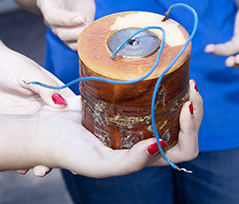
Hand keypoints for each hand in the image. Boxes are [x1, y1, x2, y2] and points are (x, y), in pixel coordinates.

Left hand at [0, 47, 73, 176]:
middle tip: (69, 167)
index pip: (74, 114)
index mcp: (57, 95)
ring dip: (44, 159)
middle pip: (62, 135)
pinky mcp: (14, 131)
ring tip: (41, 171)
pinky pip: (21, 148)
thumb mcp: (27, 72)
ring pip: (42, 145)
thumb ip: (44, 87)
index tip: (87, 146)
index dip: (82, 131)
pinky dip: (23, 160)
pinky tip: (21, 169)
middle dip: (65, 151)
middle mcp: (47, 112)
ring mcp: (31, 124)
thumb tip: (60, 104)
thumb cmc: (7, 64)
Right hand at [32, 80, 202, 177]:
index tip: (186, 105)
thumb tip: (159, 144)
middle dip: (194, 109)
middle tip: (191, 85)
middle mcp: (144, 141)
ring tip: (183, 78)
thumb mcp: (97, 164)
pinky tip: (161, 74)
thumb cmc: (68, 151)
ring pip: (171, 112)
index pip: (183, 149)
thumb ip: (128, 164)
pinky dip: (162, 87)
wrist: (44, 130)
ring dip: (183, 96)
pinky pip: (151, 97)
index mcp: (144, 158)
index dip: (191, 130)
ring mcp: (135, 122)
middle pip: (184, 129)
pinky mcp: (124, 105)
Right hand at [37, 0, 95, 50]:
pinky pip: (79, 45)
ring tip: (97, 31)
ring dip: (84, 40)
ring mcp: (64, 28)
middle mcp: (53, 20)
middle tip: (92, 25)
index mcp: (47, 4)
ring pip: (70, 43)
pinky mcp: (75, 32)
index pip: (53, 17)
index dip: (66, 20)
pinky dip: (89, 44)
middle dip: (78, 32)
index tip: (82, 17)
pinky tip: (99, 35)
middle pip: (62, 34)